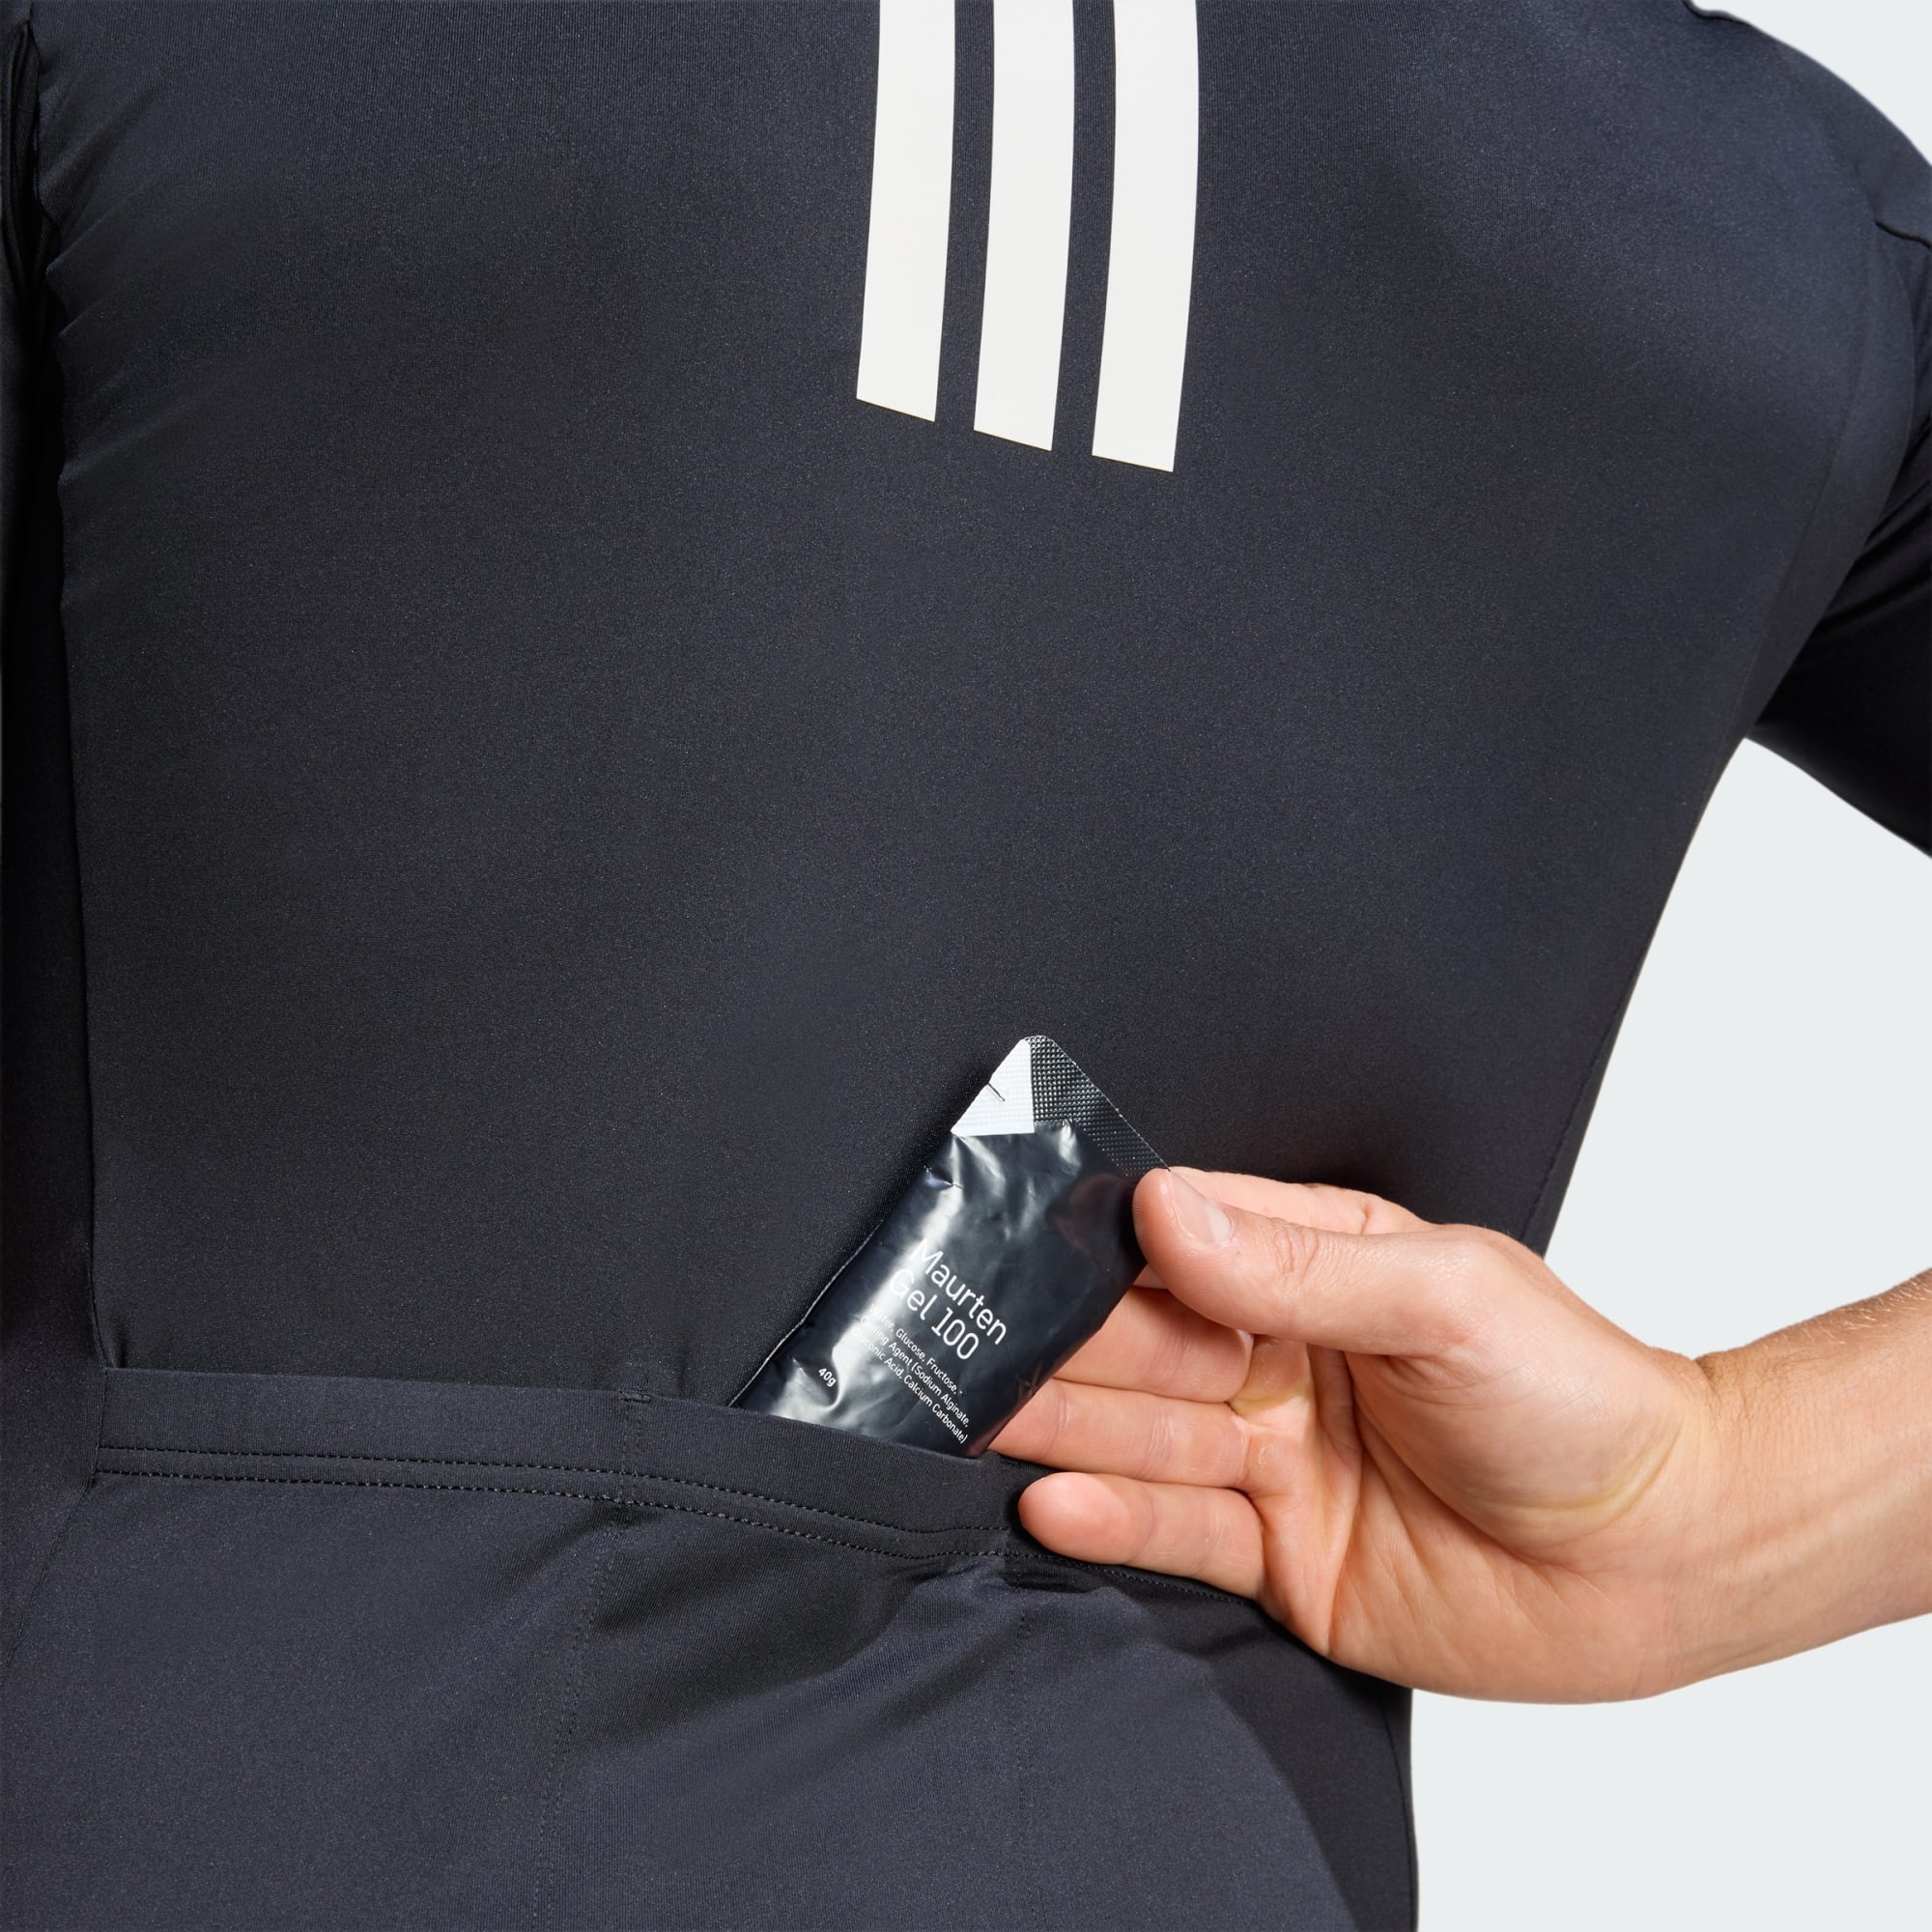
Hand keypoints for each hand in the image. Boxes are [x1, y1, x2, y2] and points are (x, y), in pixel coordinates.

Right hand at [993, 1169, 1931, 1700]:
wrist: (1665, 1556)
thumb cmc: (1579, 1396)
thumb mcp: (1443, 1298)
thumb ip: (1295, 1267)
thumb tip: (1165, 1208)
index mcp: (1312, 1269)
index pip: (1176, 1246)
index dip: (1094, 1249)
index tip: (1007, 1245)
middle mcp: (1276, 1359)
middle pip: (1138, 1344)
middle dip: (1056, 1343)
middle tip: (965, 1342)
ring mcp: (1271, 1458)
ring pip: (1141, 1433)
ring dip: (1058, 1426)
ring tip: (975, 1418)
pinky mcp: (1277, 1556)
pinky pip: (1175, 1530)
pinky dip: (1109, 1516)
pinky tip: (1050, 1498)